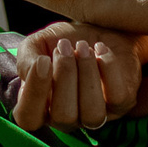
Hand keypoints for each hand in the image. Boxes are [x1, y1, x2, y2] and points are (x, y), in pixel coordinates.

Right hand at [9, 21, 144, 131]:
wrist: (101, 28)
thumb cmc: (65, 41)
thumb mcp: (39, 43)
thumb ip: (26, 57)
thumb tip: (36, 68)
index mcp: (41, 106)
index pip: (28, 118)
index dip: (34, 93)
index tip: (43, 60)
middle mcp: (67, 117)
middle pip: (63, 117)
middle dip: (65, 76)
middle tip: (66, 45)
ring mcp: (95, 114)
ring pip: (92, 114)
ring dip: (87, 75)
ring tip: (84, 46)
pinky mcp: (121, 104)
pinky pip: (118, 97)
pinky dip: (108, 68)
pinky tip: (100, 48)